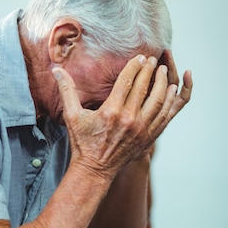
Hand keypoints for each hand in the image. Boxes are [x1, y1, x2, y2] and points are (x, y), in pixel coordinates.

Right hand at [53, 54, 191, 179]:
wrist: (95, 170)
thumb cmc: (82, 142)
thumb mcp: (72, 116)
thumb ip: (67, 91)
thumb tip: (56, 70)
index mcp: (111, 112)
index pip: (127, 81)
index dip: (135, 66)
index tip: (140, 57)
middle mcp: (129, 120)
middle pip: (144, 88)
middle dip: (150, 71)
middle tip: (152, 59)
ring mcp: (141, 129)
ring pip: (159, 100)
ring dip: (163, 83)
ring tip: (163, 71)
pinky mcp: (149, 137)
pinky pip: (164, 115)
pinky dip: (170, 101)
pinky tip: (171, 90)